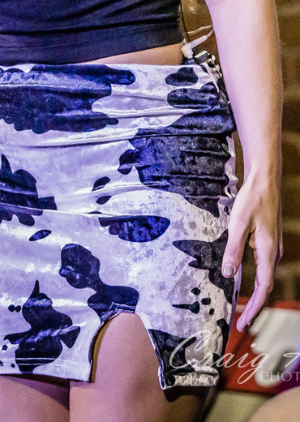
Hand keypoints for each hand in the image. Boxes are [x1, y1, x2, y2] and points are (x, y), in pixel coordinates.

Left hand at [223, 172, 281, 330]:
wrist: (265, 181)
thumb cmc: (252, 200)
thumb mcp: (238, 223)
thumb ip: (233, 249)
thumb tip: (229, 274)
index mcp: (268, 251)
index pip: (263, 287)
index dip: (255, 307)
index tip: (245, 322)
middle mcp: (273, 252)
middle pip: (266, 286)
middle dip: (255, 305)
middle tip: (242, 321)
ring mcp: (272, 247)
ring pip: (265, 276)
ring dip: (255, 293)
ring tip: (243, 307)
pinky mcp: (268, 241)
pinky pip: (263, 265)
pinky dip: (256, 278)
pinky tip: (244, 278)